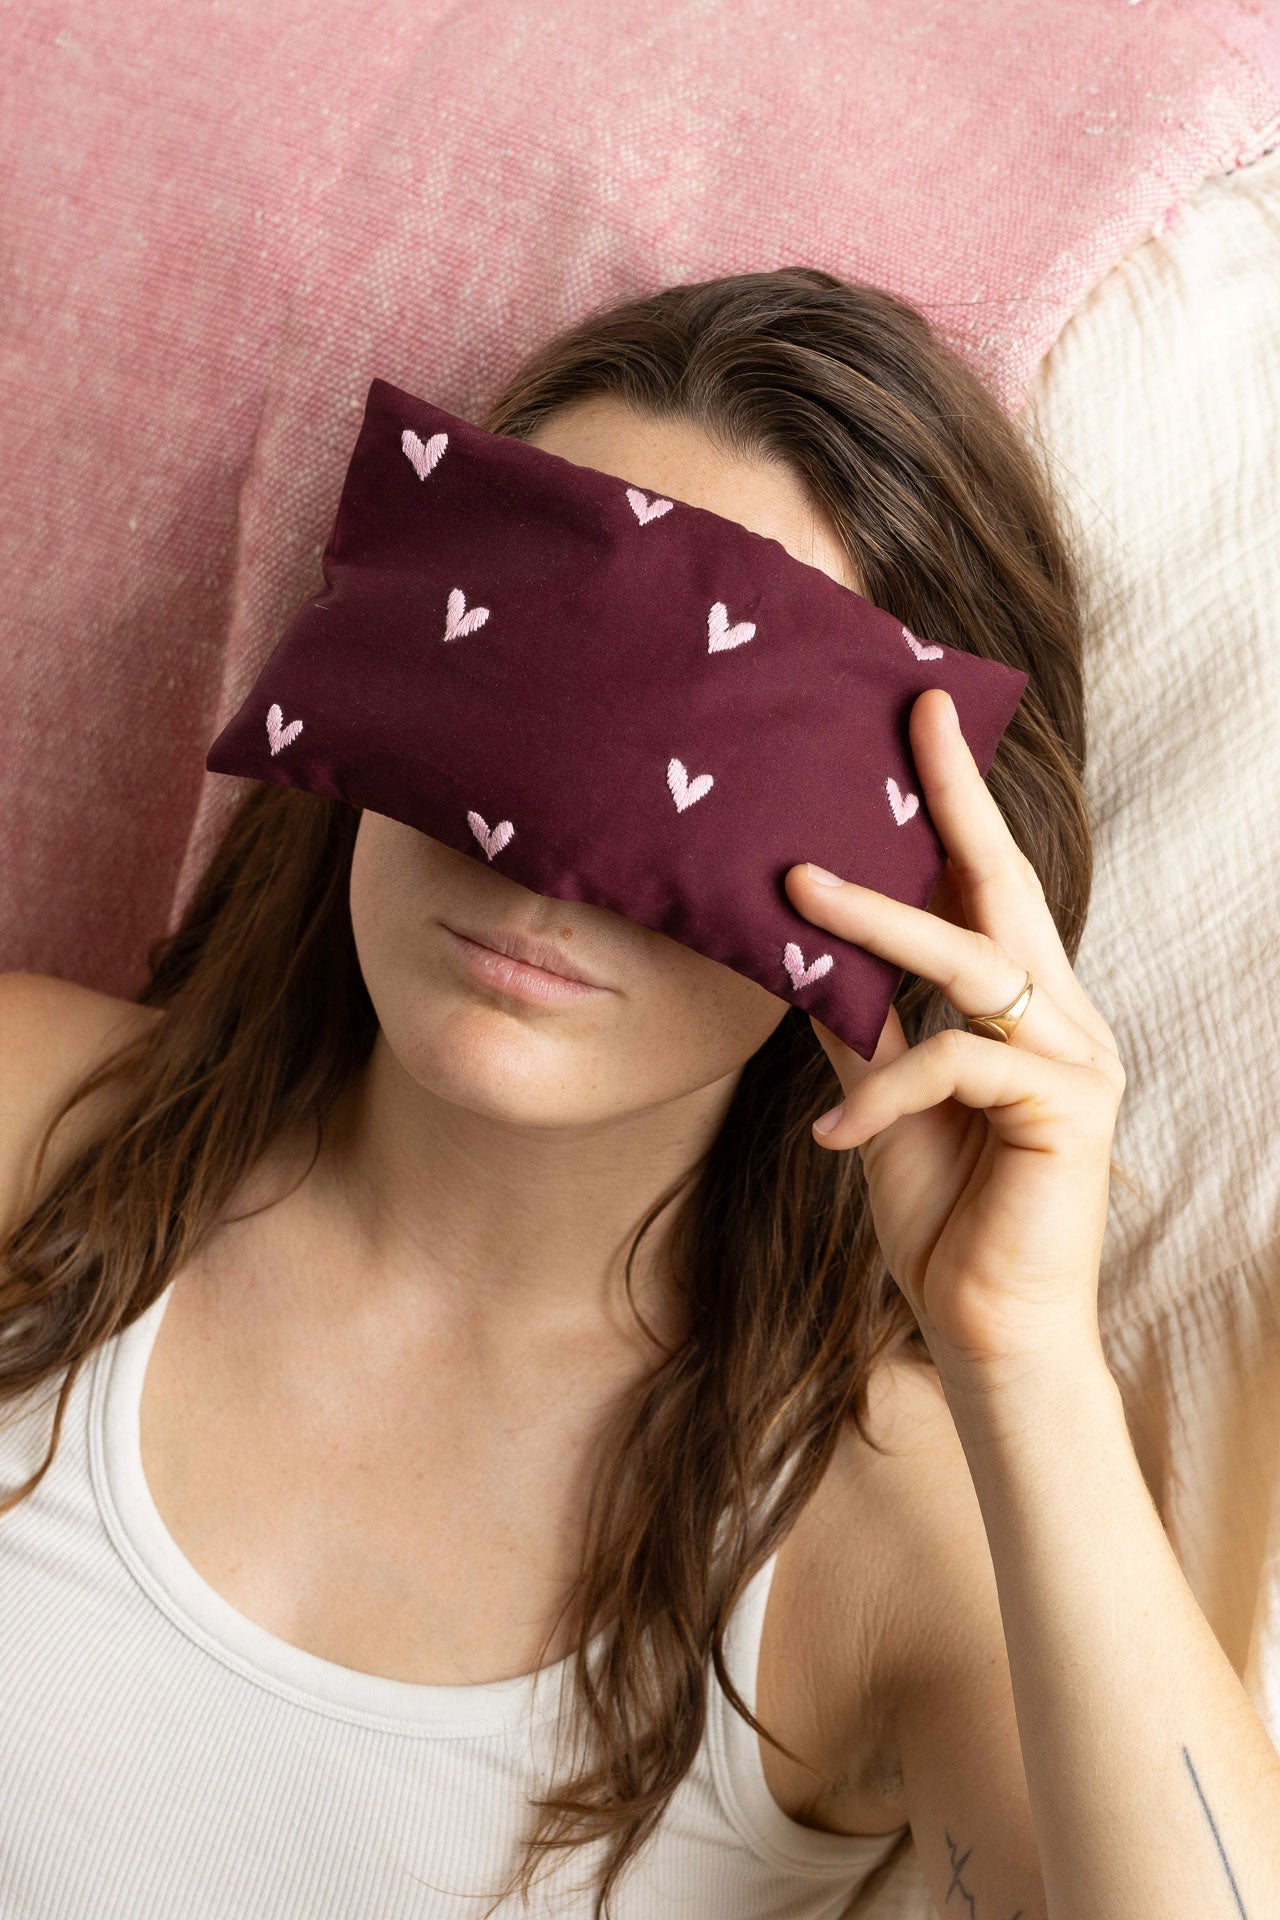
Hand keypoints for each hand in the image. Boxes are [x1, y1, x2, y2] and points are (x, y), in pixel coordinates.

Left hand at [784, 687, 1125, 1377]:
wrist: (987, 1333)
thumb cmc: (943, 1217)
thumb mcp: (883, 1102)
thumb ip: (862, 1025)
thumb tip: (800, 950)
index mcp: (1025, 1010)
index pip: (988, 889)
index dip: (956, 806)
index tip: (922, 719)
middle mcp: (1064, 1020)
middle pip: (1005, 887)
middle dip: (954, 798)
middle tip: (909, 714)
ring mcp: (1077, 1061)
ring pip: (971, 961)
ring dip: (878, 922)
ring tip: (795, 889)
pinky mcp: (1069, 1111)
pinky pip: (955, 1065)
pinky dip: (883, 1093)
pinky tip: (832, 1138)